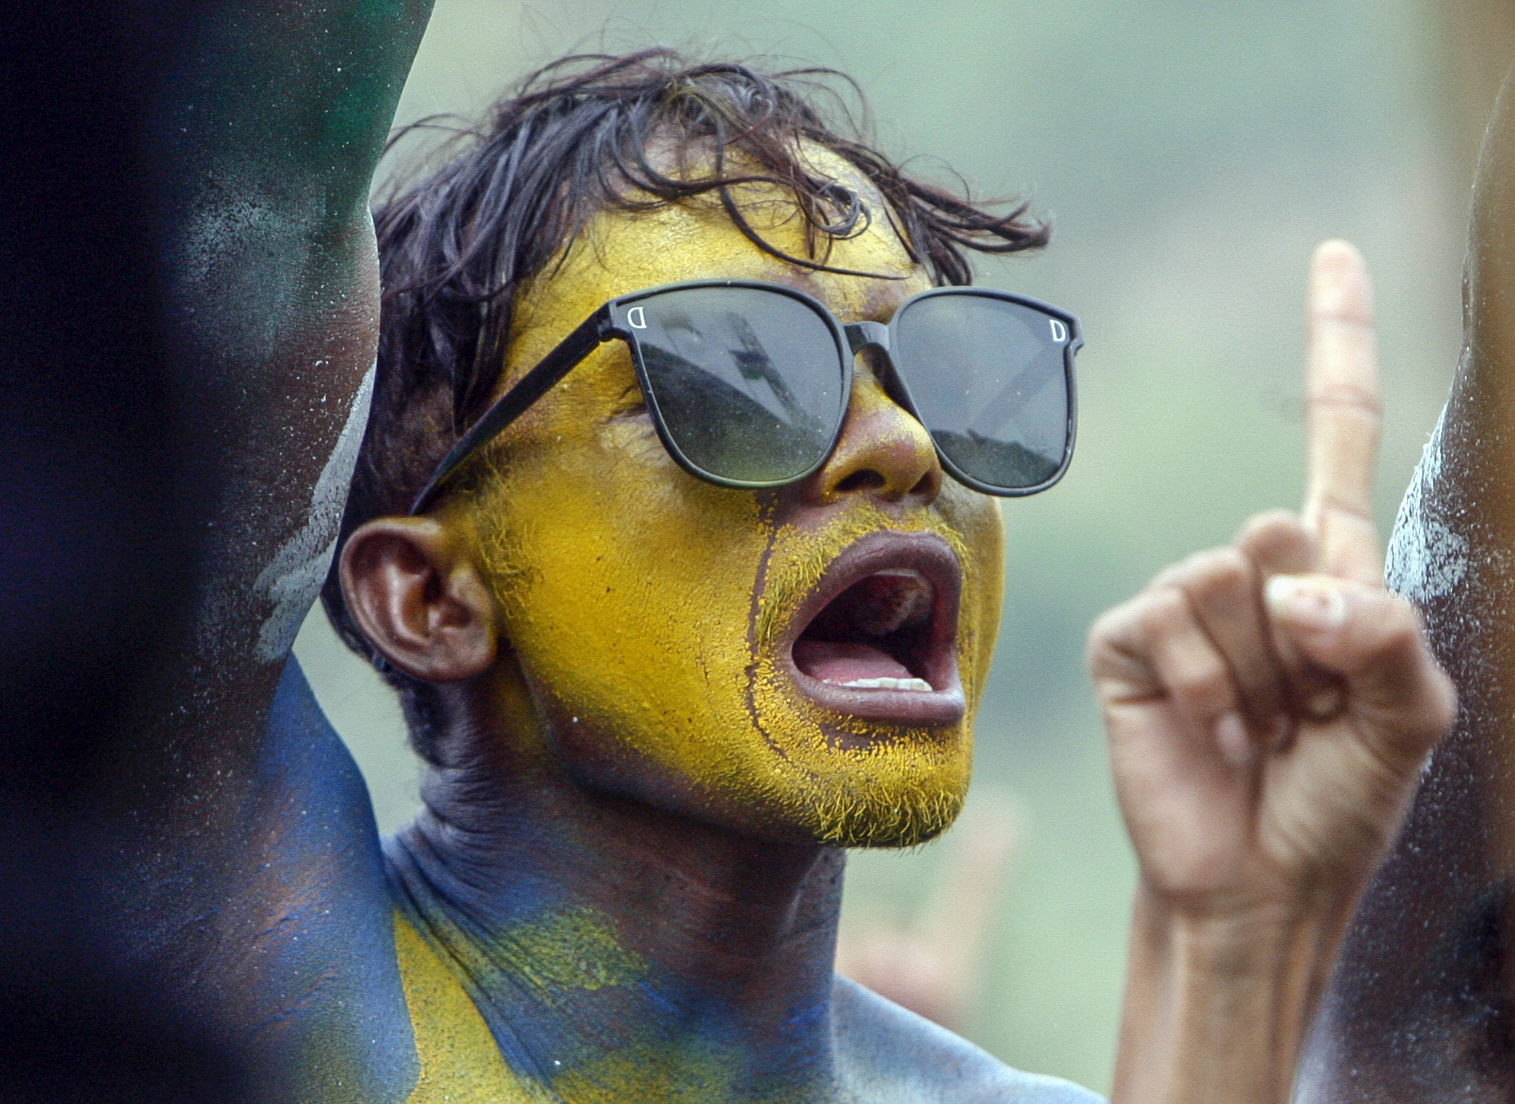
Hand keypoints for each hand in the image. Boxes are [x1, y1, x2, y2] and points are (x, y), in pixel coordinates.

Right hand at [1090, 241, 1455, 1102]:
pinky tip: (1207, 731)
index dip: (1336, 343)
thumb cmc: (1337, 800)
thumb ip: (1384, 629)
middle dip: (1311, 637)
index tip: (1333, 252)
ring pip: (1226, 576)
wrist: (1257, 882)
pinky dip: (1198, 688)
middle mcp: (1255, 570)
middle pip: (1283, 528)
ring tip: (1254, 728)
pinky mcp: (1128, 639)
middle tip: (1303, 709)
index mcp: (1333, 571)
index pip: (1336, 435)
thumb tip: (1290, 581)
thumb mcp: (1411, 717)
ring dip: (1255, 675)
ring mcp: (1184, 602)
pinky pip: (1166, 620)